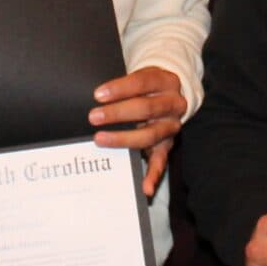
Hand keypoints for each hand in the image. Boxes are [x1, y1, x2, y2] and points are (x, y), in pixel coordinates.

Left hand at [90, 66, 186, 195]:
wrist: (169, 94)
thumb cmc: (146, 86)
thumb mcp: (140, 78)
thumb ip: (122, 87)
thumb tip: (95, 97)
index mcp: (165, 81)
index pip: (142, 82)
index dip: (120, 88)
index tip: (98, 94)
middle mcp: (173, 104)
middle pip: (146, 108)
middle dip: (118, 113)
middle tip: (93, 117)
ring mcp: (171, 126)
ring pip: (150, 134)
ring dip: (124, 139)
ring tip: (100, 139)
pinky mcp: (168, 145)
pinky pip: (161, 161)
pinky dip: (154, 175)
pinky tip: (145, 187)